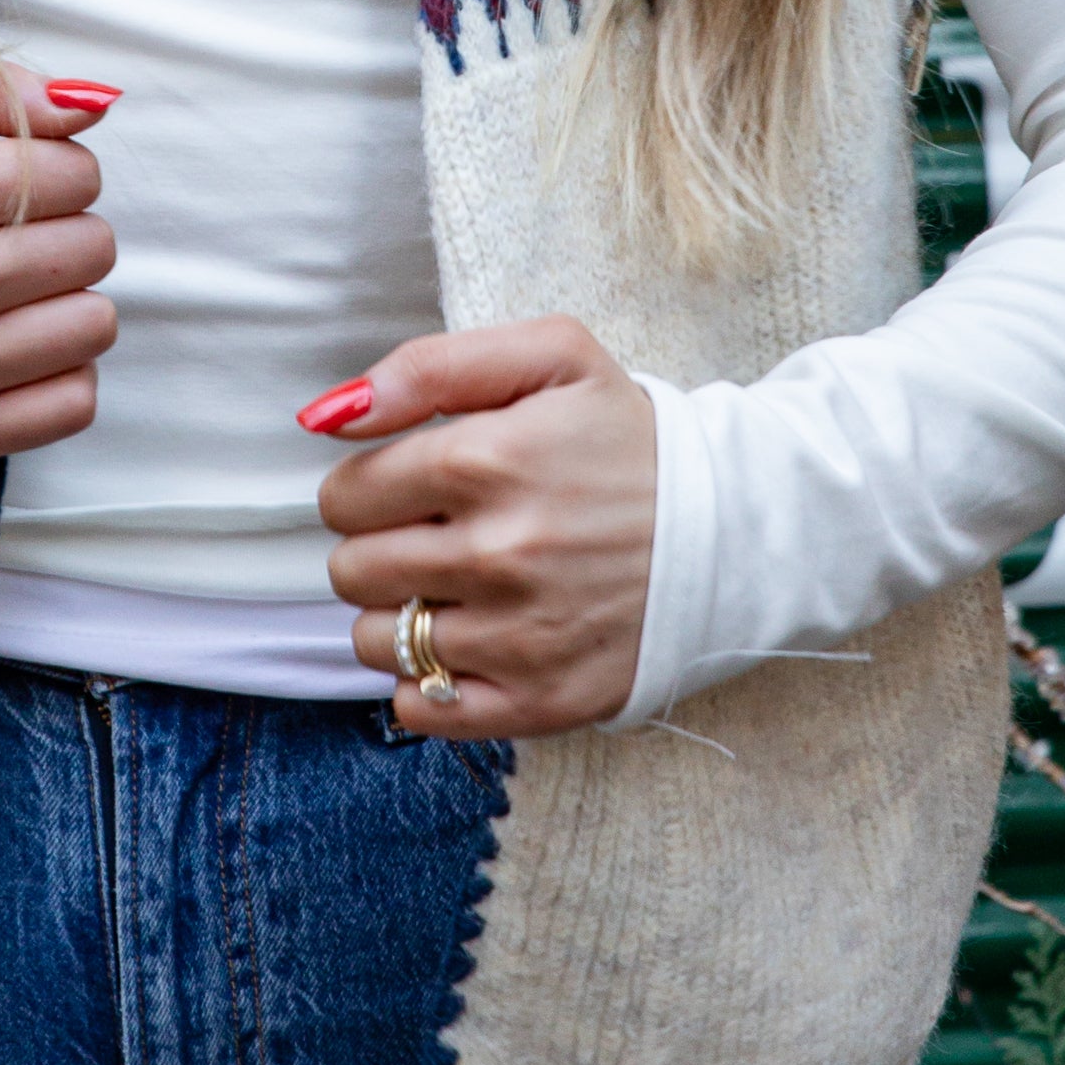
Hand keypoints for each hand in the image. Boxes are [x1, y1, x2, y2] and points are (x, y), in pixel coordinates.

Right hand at [0, 62, 118, 470]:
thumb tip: (88, 99)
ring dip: (69, 303)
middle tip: (15, 240)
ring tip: (18, 295)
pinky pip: (74, 400)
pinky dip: (60, 372)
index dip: (63, 169)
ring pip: (93, 323)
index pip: (68, 172)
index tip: (28, 184)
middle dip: (68, 232)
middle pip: (90, 246)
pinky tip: (16, 349)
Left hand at [310, 317, 656, 735]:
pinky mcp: (541, 700)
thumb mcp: (551, 356)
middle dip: (379, 548)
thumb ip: (428, 367)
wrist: (737, 529)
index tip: (411, 488)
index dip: (366, 488)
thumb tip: (326, 414)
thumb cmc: (630, 438)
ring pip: (378, 641)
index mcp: (485, 459)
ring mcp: (518, 635)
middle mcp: (496, 553)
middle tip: (437, 535)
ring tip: (458, 588)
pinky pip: (420, 708)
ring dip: (401, 615)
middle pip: (351, 570)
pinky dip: (428, 680)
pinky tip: (474, 640)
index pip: (344, 495)